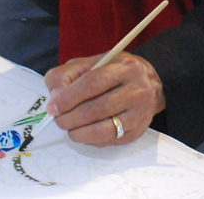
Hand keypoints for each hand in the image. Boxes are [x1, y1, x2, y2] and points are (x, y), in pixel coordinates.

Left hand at [43, 51, 164, 145]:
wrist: (151, 84)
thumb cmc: (115, 72)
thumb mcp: (92, 62)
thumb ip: (68, 74)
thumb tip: (55, 98)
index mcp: (125, 68)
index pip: (92, 83)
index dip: (68, 97)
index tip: (52, 107)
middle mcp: (136, 91)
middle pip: (96, 109)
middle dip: (70, 117)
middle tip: (57, 119)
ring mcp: (139, 114)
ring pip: (102, 130)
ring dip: (78, 132)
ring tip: (69, 128)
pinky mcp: (137, 132)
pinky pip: (108, 141)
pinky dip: (90, 139)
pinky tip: (84, 131)